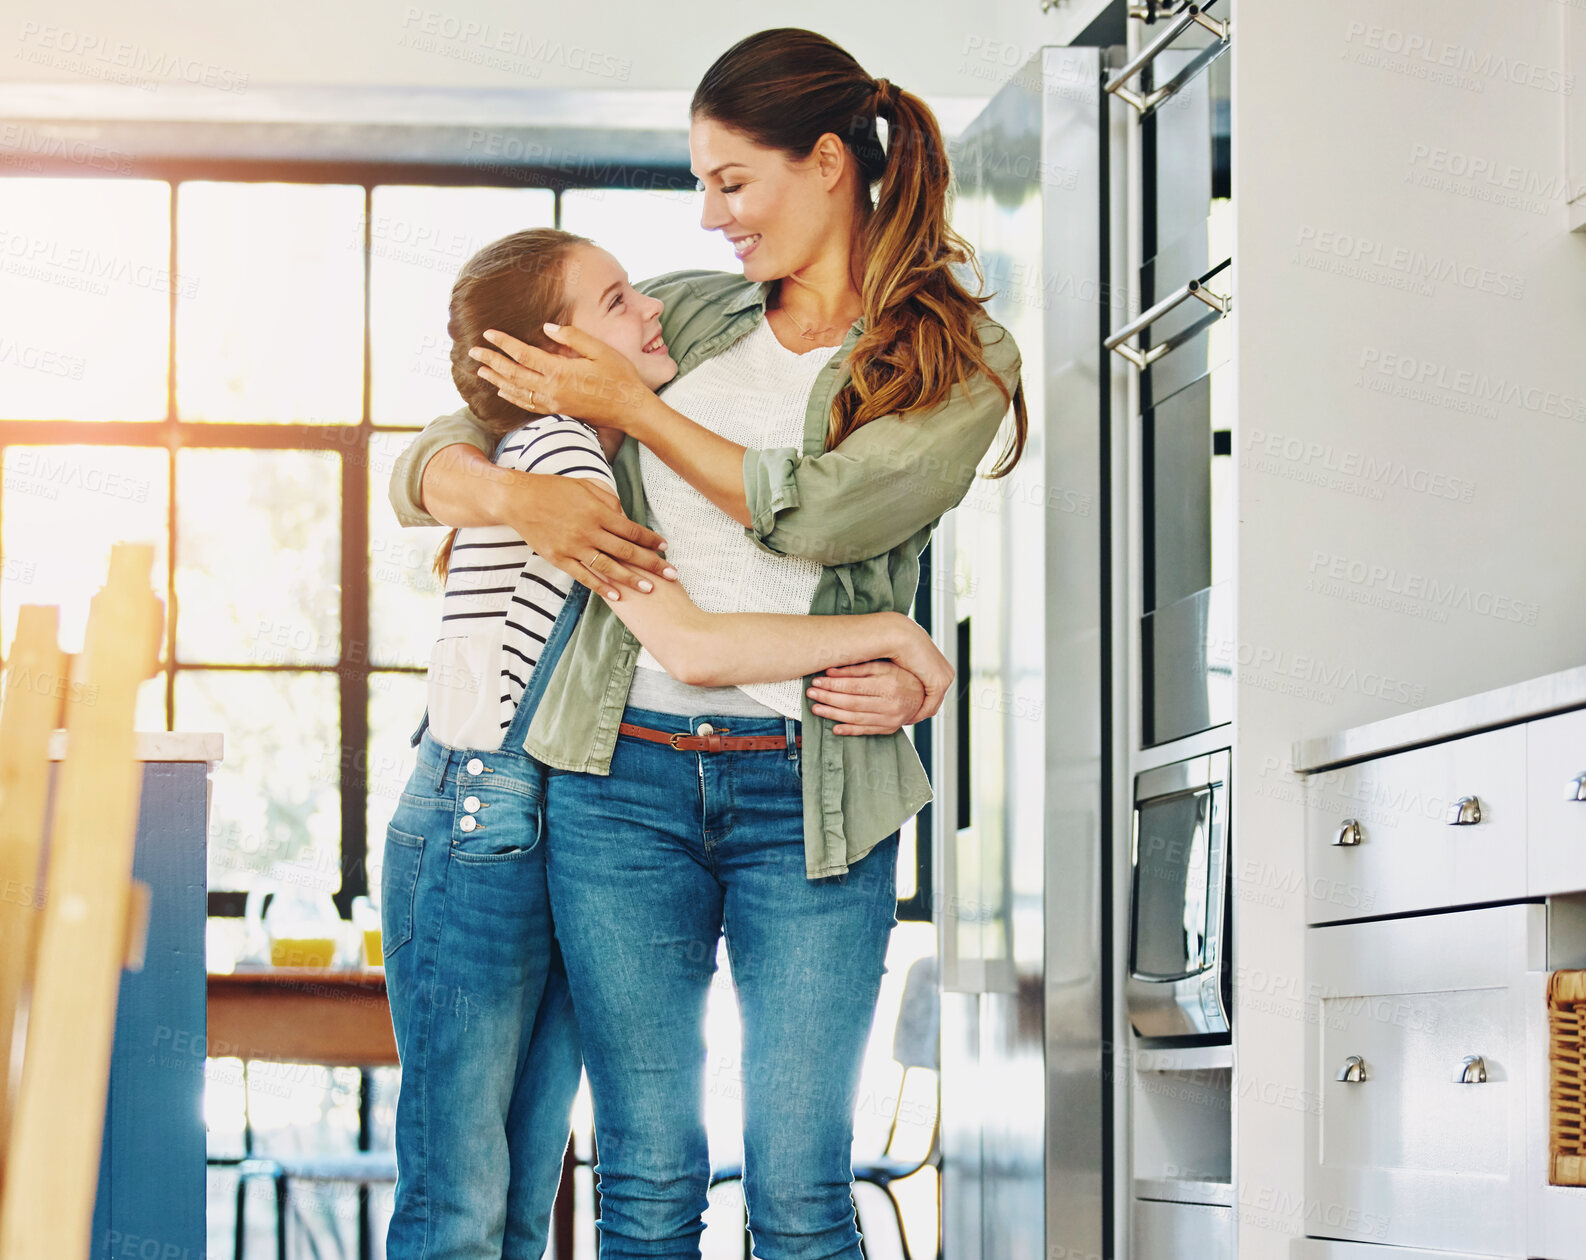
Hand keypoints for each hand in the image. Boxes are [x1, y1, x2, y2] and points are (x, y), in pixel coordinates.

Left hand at [470, 324, 649, 429]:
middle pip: (513, 374)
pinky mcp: (558, 411)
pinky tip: (503, 390)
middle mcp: (552, 390)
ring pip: (517, 391)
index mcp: (560, 372)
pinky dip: (512, 396)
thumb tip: (546, 329)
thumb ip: (572, 338)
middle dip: (491, 361)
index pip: (524, 355)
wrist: (630, 409)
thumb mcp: (600, 350)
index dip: (504, 343)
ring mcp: (553, 403)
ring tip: (481, 370)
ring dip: (497, 379)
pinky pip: (528, 404)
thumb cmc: (619, 377)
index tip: (488, 333)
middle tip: (473, 352)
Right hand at [495, 473, 675, 598]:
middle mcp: (589, 531)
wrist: (519, 499)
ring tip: (650, 589)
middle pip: (627, 551)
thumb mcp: (585, 486)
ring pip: (608, 567)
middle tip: (671, 575)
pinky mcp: (559, 558)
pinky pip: (584, 576)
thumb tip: (624, 515)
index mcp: (598, 512)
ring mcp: (573, 547)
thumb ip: (608, 500)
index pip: (631, 530)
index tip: (665, 547)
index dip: (650, 539)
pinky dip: (601, 587)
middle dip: (652, 564)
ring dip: (631, 579)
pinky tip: (617, 596)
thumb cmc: (554, 489)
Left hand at [807, 660, 928, 735]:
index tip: (817, 681)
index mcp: (888, 684)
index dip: (832, 684)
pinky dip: (849, 731)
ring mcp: (890, 718)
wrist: (924, 694)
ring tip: (816, 708)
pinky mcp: (890, 728)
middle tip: (811, 693)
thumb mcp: (883, 666)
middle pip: (851, 703)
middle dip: (828, 698)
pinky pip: (865, 731)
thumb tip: (831, 670)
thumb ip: (857, 668)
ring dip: (833, 714)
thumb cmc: (902, 676)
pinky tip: (835, 728)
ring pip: (855, 718)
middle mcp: (890, 703)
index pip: (853, 686)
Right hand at [879, 615, 953, 722]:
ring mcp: (945, 678)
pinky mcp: (940, 683)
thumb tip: (898, 687)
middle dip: (916, 711)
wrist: (898, 634)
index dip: (915, 703)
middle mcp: (946, 672)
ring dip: (916, 714)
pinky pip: (929, 707)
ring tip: (901, 720)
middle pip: (932, 700)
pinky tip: (904, 718)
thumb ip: (904, 675)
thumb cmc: (893, 645)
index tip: (901, 710)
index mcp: (939, 665)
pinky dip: (916, 714)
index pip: (930, 692)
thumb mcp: (901, 664)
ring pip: (931, 706)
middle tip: (901, 719)